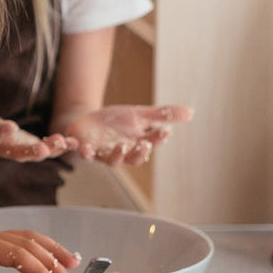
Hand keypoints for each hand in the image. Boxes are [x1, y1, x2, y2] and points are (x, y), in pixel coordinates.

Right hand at [0, 99, 77, 160]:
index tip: (10, 126)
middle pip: (14, 152)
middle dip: (29, 152)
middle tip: (44, 149)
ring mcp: (12, 148)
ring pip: (30, 153)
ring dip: (48, 150)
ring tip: (65, 143)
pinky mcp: (23, 145)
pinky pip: (41, 148)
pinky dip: (56, 147)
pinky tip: (73, 143)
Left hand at [64, 104, 192, 165]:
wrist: (87, 123)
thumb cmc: (115, 123)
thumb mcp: (139, 114)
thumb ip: (163, 115)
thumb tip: (192, 112)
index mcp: (135, 143)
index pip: (151, 143)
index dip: (158, 139)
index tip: (165, 131)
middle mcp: (120, 152)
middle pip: (132, 158)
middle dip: (138, 153)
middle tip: (144, 145)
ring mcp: (101, 152)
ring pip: (110, 159)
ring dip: (116, 155)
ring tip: (121, 146)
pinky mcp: (83, 148)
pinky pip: (81, 152)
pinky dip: (81, 150)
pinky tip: (82, 146)